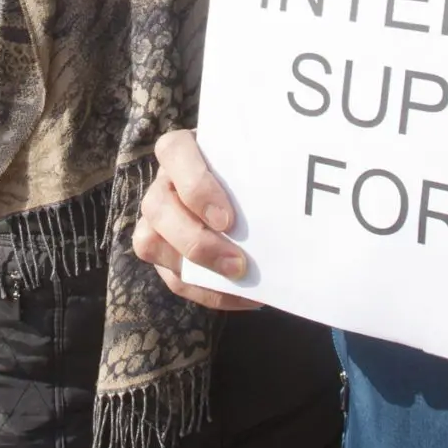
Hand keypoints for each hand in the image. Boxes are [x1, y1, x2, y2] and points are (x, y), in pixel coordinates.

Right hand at [131, 128, 262, 312]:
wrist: (247, 187)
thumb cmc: (250, 167)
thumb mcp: (253, 157)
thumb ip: (262, 165)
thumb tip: (297, 185)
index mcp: (180, 149)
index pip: (173, 152)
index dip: (196, 187)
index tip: (227, 219)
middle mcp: (162, 182)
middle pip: (157, 207)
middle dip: (197, 241)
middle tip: (239, 263)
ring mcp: (155, 219)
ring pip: (150, 243)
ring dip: (196, 269)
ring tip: (239, 281)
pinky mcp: (163, 252)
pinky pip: (173, 278)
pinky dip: (209, 293)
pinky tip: (245, 297)